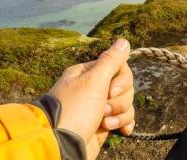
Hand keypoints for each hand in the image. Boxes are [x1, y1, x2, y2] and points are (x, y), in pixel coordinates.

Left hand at [49, 38, 134, 159]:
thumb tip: (124, 41)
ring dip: (120, 113)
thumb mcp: (93, 80)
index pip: (119, 66)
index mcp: (88, 74)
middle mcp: (93, 89)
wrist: (61, 146)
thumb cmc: (75, 110)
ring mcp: (99, 107)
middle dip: (120, 99)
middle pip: (125, 86)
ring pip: (126, 103)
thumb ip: (111, 60)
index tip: (110, 90)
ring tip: (105, 123)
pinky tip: (122, 131)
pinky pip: (124, 118)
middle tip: (103, 109)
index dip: (121, 79)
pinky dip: (124, 123)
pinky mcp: (103, 124)